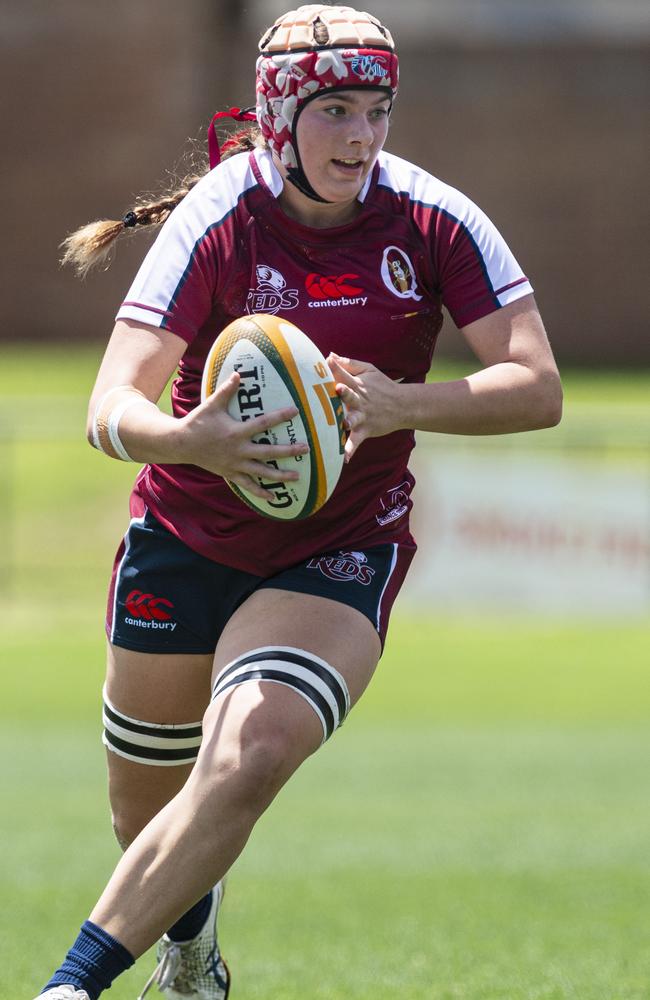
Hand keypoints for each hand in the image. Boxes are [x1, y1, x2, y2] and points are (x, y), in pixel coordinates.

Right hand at [181, 372, 308, 497]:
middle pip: (269, 452)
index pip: (263, 423)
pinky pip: (248, 485)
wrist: (181, 444)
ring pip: (262, 472)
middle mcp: (239, 450)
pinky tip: (273, 497)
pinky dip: (260, 492)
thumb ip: (227, 390)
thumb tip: (238, 373)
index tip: (295, 411)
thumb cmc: (198, 422)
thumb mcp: (212, 405)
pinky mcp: (230, 474)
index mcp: (237, 432)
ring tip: (297, 476)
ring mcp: (235, 464)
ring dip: (280, 475)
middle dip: (288, 451)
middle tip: (306, 449)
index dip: (279, 416)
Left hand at [327, 354, 403, 461]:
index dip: (335, 368)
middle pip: (350, 395)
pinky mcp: (365, 430)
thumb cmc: (382, 386)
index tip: (325, 361)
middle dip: (344, 392)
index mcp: (358, 384)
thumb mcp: (369, 370)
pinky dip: (351, 450)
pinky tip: (344, 459)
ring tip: (344, 424)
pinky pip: (356, 441)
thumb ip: (349, 364)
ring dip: (349, 420)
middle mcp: (360, 400)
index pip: (344, 374)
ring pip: (354, 418)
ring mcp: (363, 416)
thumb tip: (330, 355)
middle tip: (337, 389)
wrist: (403, 406)